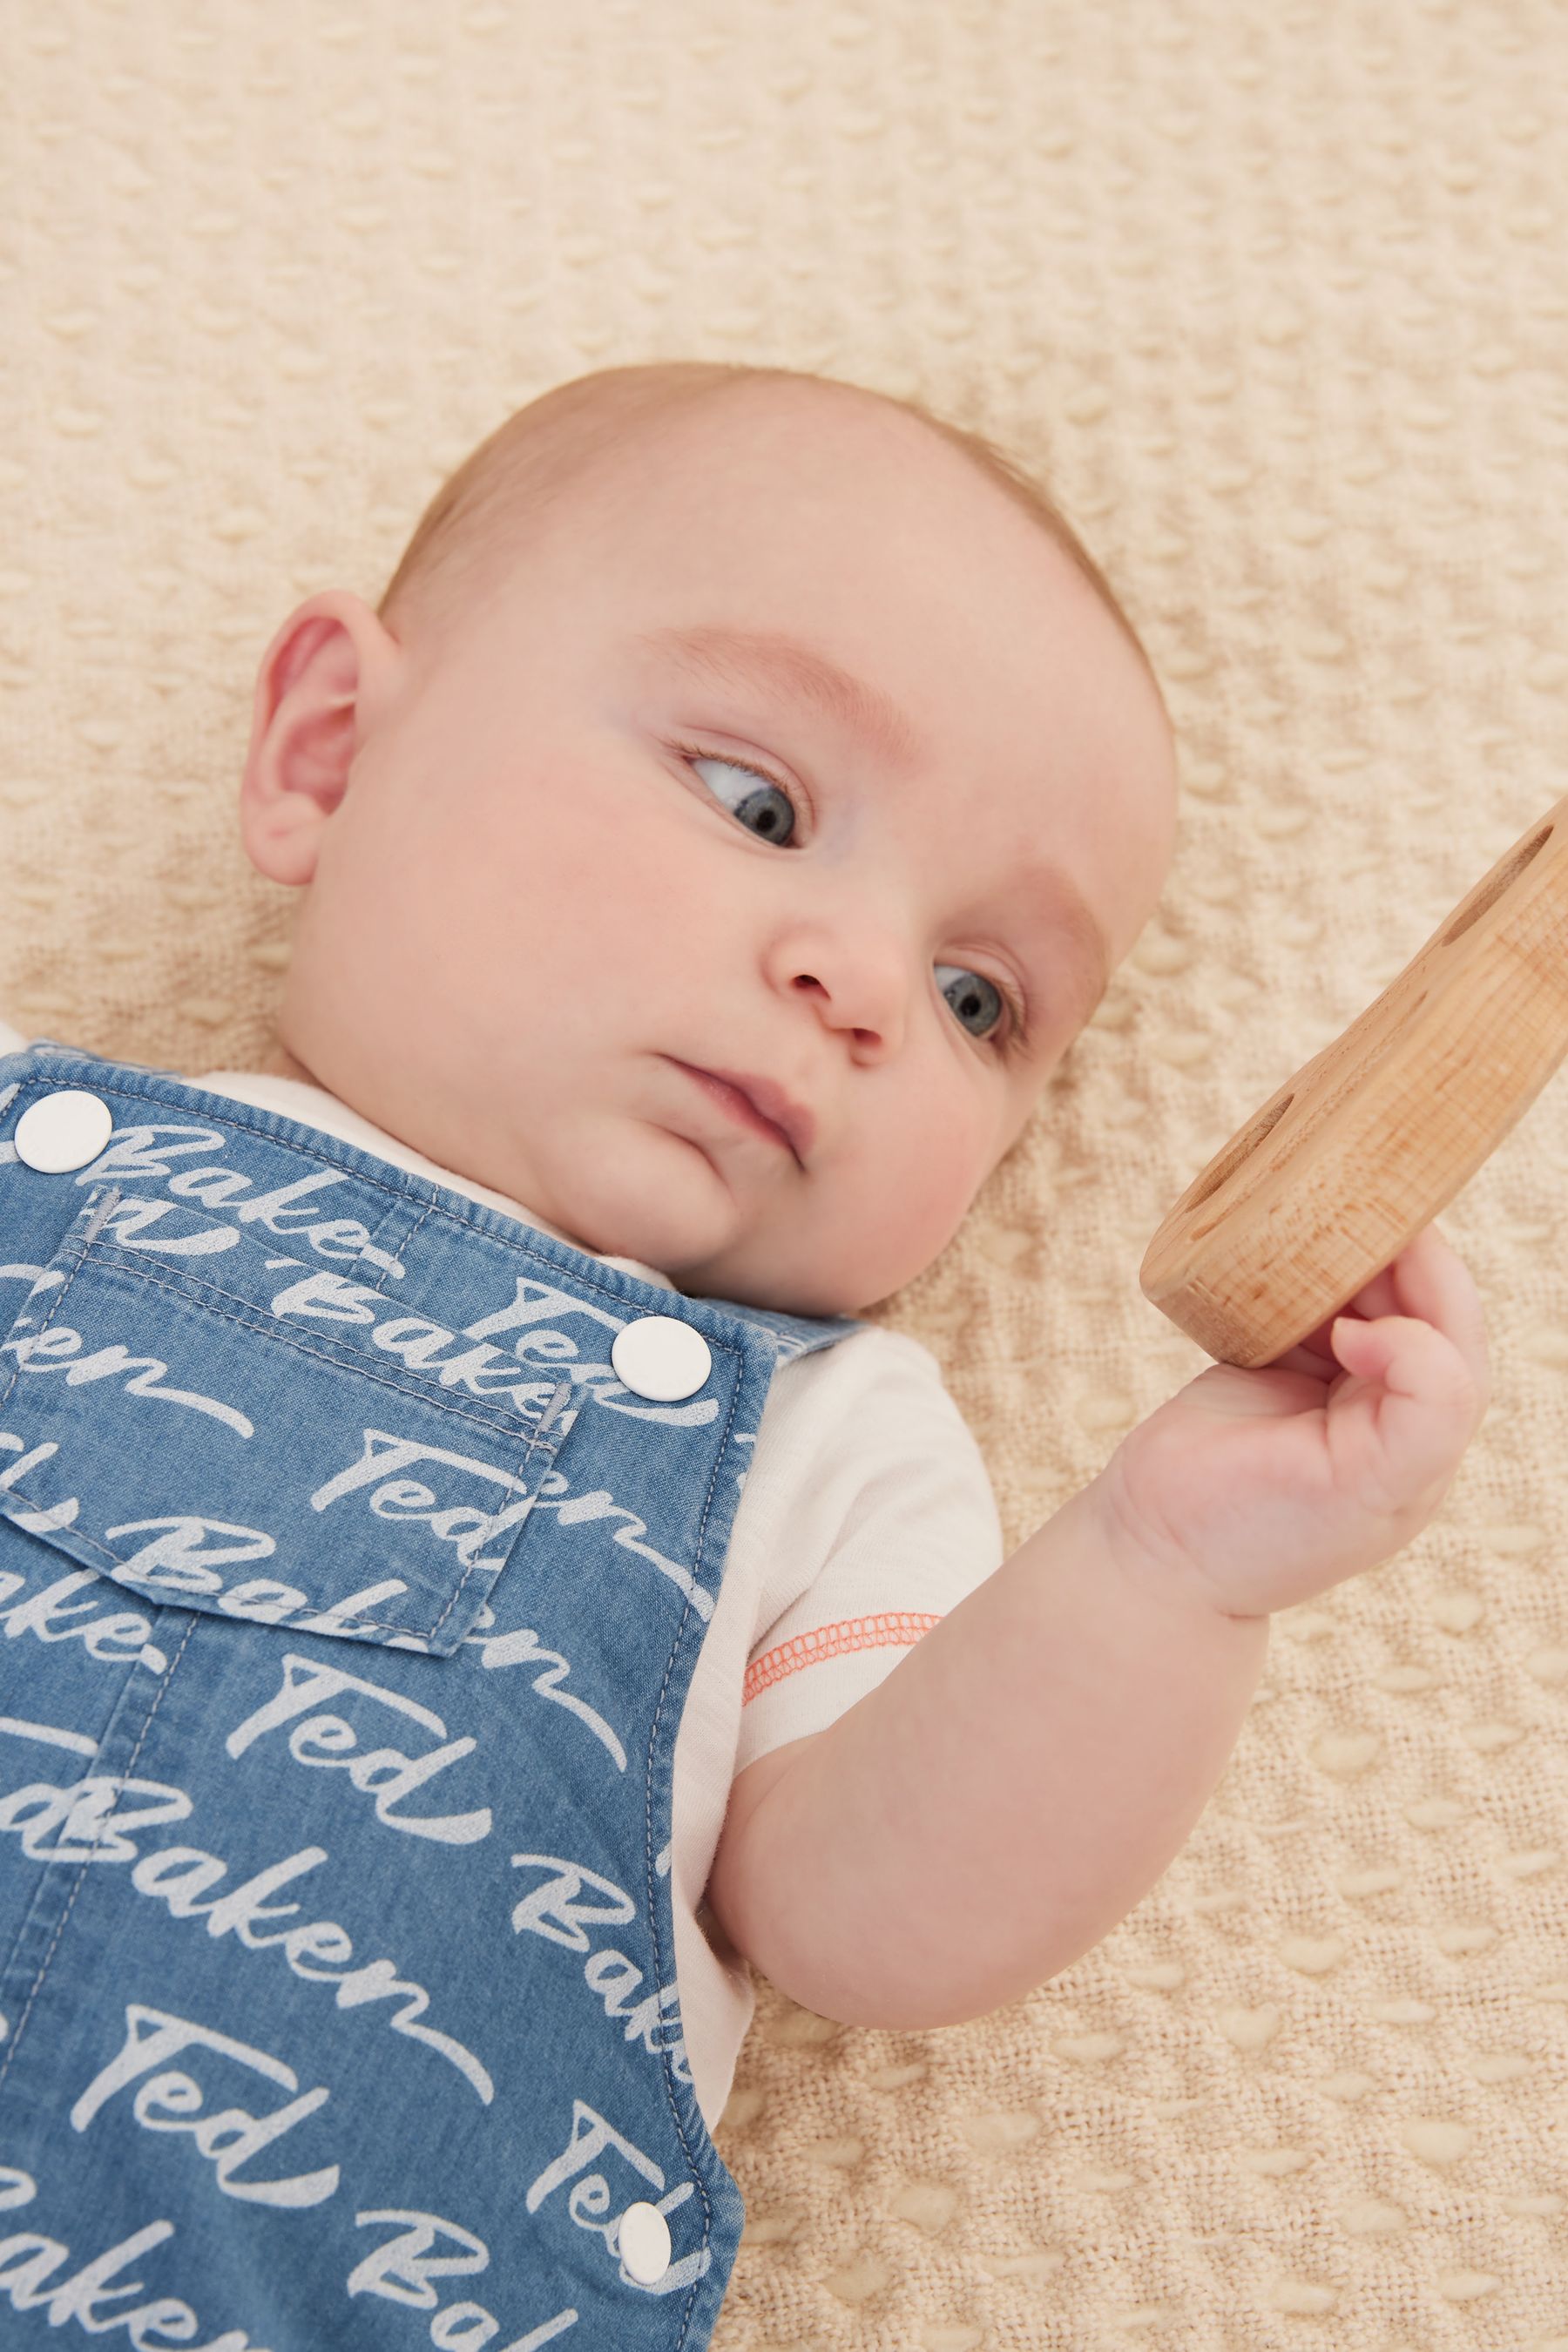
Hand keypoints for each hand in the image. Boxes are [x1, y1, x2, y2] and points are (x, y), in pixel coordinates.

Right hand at [1095, 1221, 1492, 1617]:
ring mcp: (1323, 1386)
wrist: (1152, 1556)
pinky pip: (1296, 1300)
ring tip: (1314, 1216)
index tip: (1370, 1278)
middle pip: (1414, 1307)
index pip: (1455, 1345)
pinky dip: (1290, 1267)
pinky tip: (1272, 1246)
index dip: (1431, 1292)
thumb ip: (1422, 1408)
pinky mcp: (1268, 1368)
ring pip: (1357, 1295)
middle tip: (1350, 1206)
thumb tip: (1382, 1327)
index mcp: (1421, 1444)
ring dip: (1341, 1253)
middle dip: (1391, 1253)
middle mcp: (1381, 1410)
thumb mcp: (1365, 1488)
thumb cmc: (1260, 1535)